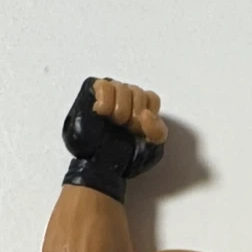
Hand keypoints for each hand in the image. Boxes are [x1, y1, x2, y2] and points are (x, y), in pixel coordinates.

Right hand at [62, 76, 167, 201]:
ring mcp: (110, 92)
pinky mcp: (93, 91)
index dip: (147, 116)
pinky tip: (101, 113)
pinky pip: (105, 86)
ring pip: (122, 88)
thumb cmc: (124, 157)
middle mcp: (127, 97)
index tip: (138, 131)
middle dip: (133, 115)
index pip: (150, 98)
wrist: (101, 166)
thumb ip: (158, 131)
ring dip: (119, 110)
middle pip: (137, 92)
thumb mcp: (151, 148)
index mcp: (142, 108)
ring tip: (113, 123)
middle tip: (124, 129)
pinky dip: (105, 102)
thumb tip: (146, 114)